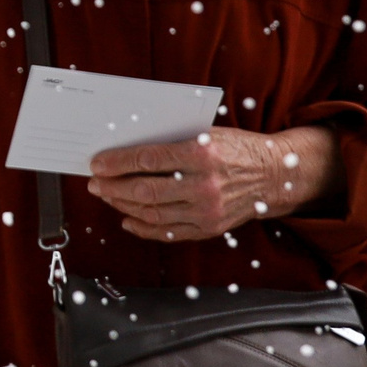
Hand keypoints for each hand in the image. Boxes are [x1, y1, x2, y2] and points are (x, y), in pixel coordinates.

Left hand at [86, 124, 337, 241]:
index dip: (117, 162)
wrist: (272, 175)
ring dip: (123, 206)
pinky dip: (144, 227)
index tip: (97, 164)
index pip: (148, 159)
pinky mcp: (209, 228)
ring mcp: (207, 211)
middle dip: (113, 187)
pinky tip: (128, 218)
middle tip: (95, 183)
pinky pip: (168, 232)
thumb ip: (170, 142)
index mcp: (202, 153)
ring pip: (153, 214)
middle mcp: (205, 185)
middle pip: (146, 190)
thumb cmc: (235, 148)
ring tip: (108, 196)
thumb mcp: (205, 133)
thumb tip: (124, 147)